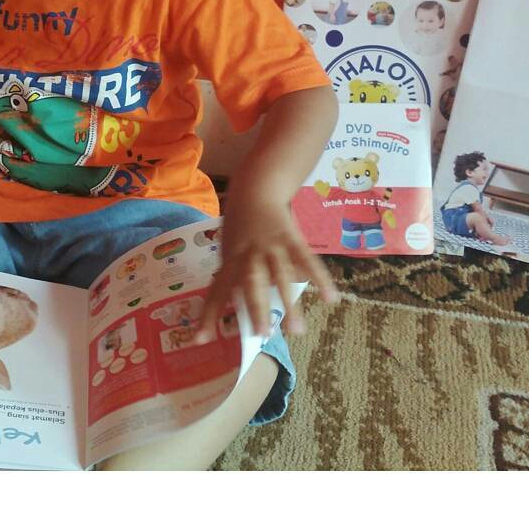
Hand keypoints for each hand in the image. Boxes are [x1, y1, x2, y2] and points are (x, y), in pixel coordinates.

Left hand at [195, 192, 337, 344]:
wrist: (256, 188)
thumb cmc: (239, 222)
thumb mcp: (228, 246)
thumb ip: (232, 272)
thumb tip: (235, 304)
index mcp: (229, 260)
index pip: (216, 292)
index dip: (208, 315)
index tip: (198, 340)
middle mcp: (249, 255)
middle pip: (252, 284)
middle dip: (256, 309)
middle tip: (262, 335)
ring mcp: (272, 247)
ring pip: (280, 277)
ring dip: (289, 304)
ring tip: (297, 330)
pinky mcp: (292, 239)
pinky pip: (306, 261)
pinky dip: (319, 279)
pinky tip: (330, 298)